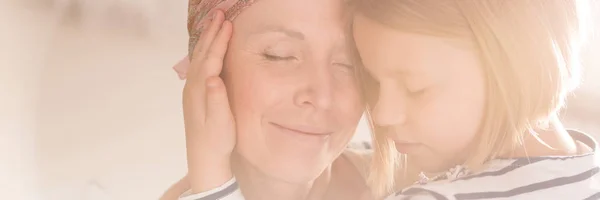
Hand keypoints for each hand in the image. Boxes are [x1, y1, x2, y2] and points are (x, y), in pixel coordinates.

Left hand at [182, 9, 234, 192]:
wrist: (204, 157)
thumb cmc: (217, 140)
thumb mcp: (221, 122)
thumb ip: (217, 99)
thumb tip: (214, 78)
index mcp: (201, 89)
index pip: (211, 58)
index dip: (220, 40)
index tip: (228, 23)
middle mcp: (193, 86)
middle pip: (202, 53)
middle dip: (211, 32)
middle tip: (218, 12)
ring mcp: (192, 90)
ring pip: (199, 57)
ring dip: (207, 39)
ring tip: (213, 23)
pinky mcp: (195, 94)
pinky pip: (199, 65)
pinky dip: (204, 52)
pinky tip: (207, 49)